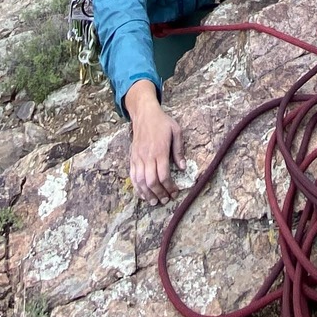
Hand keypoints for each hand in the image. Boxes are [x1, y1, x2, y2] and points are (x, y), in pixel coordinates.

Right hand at [125, 84, 182, 202]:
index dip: (169, 187)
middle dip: (159, 194)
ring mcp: (138, 158)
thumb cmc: (162, 122)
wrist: (144, 113)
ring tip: (154, 202)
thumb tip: (183, 167)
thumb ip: (179, 150)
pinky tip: (142, 194)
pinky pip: (132, 176)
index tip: (175, 192)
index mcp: (159, 151)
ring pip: (140, 181)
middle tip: (166, 200)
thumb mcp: (176, 131)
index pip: (163, 175)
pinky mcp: (132, 158)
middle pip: (151, 181)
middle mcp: (147, 156)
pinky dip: (137, 187)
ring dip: (147, 194)